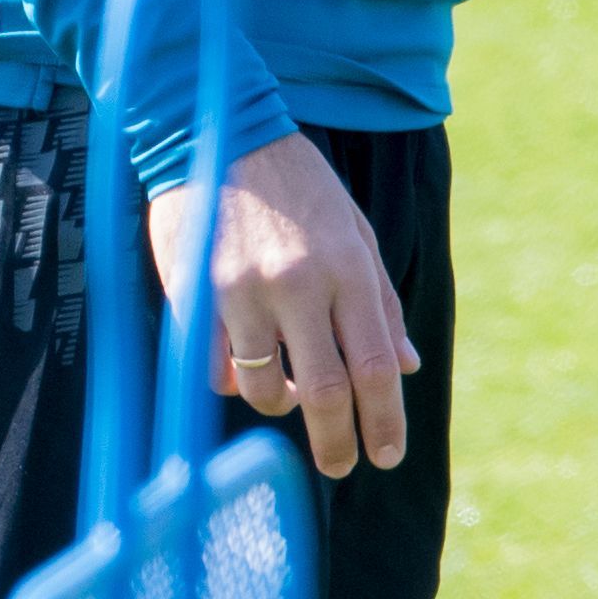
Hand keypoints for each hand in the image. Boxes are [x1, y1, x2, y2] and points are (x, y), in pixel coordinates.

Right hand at [147, 129, 418, 476]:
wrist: (213, 132)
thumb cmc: (295, 184)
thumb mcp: (354, 231)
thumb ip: (379, 300)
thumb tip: (403, 367)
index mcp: (347, 269)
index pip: (375, 367)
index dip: (384, 422)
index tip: (386, 454)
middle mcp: (297, 284)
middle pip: (324, 390)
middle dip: (336, 442)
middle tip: (341, 467)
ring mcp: (240, 290)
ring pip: (263, 386)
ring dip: (280, 407)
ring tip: (286, 399)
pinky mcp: (193, 290)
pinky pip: (214, 366)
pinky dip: (231, 381)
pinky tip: (240, 370)